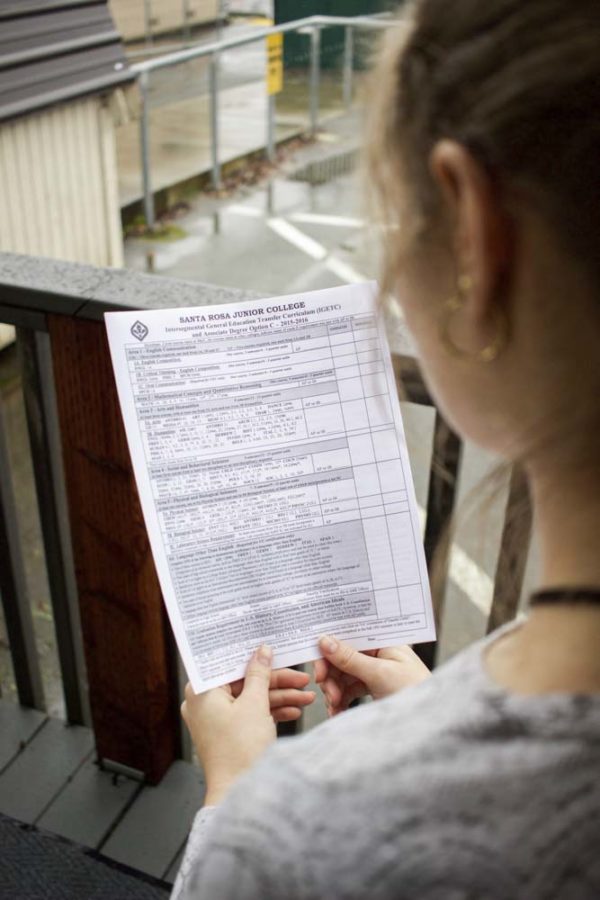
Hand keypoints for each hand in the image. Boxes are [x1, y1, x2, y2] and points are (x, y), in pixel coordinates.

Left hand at [181, 646, 314, 804]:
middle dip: (276, 682)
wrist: (240, 793)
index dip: (254, 656)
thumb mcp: (255, 704)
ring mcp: (216, 720)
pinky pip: (251, 714)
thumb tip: (262, 652)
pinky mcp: (229, 733)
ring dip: (280, 697)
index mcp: (202, 692)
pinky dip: (271, 712)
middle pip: (244, 682)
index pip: (230, 664)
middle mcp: (204, 704)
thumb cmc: (239, 751)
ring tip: (305, 698)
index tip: (274, 651)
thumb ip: (259, 674)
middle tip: (301, 677)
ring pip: (252, 699)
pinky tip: (294, 712)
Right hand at [314, 635, 429, 716]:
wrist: (432, 719)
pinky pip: (349, 690)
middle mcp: (378, 653)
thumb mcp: (379, 674)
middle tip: (328, 694)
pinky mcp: (374, 688)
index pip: (347, 638)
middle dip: (331, 677)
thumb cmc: (415, 690)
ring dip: (334, 691)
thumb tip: (324, 641)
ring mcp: (375, 671)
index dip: (329, 652)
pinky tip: (337, 711)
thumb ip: (350, 658)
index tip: (319, 670)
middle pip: (341, 659)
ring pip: (343, 676)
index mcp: (382, 641)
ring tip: (334, 707)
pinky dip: (341, 701)